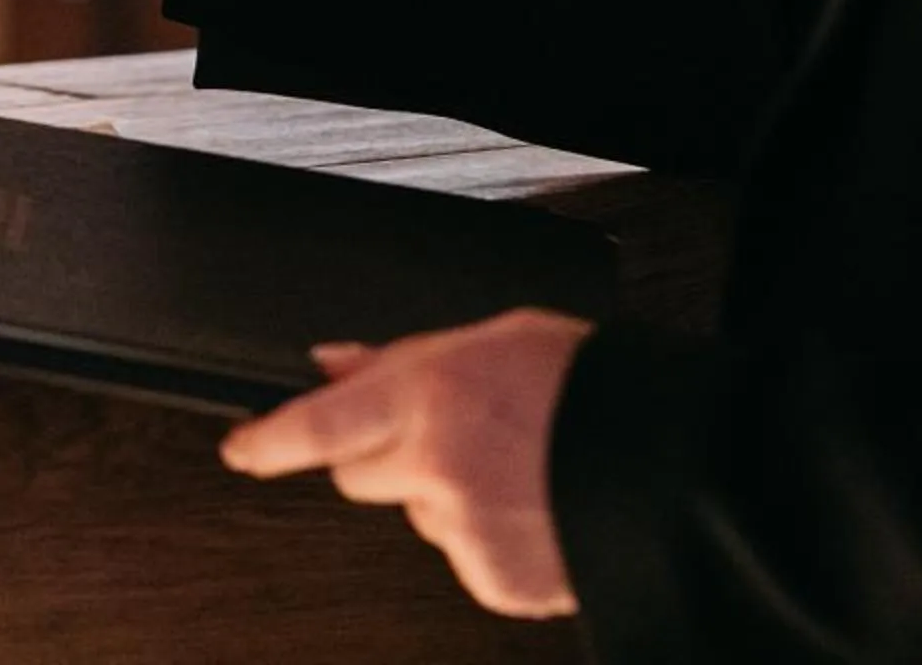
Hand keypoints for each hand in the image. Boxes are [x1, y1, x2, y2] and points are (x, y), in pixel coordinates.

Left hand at [221, 309, 590, 619]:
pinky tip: (538, 509)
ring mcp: (463, 532)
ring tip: (520, 469)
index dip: (266, 440)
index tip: (240, 447)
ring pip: (421, 516)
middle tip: (448, 437)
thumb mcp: (489, 339)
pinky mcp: (497, 582)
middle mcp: (433, 468)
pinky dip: (492, 539)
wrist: (680, 463)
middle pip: (359, 475)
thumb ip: (400, 358)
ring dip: (448, 497)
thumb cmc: (591, 386)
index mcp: (424, 397)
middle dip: (383, 456)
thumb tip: (332, 365)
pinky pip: (469, 558)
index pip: (313, 425)